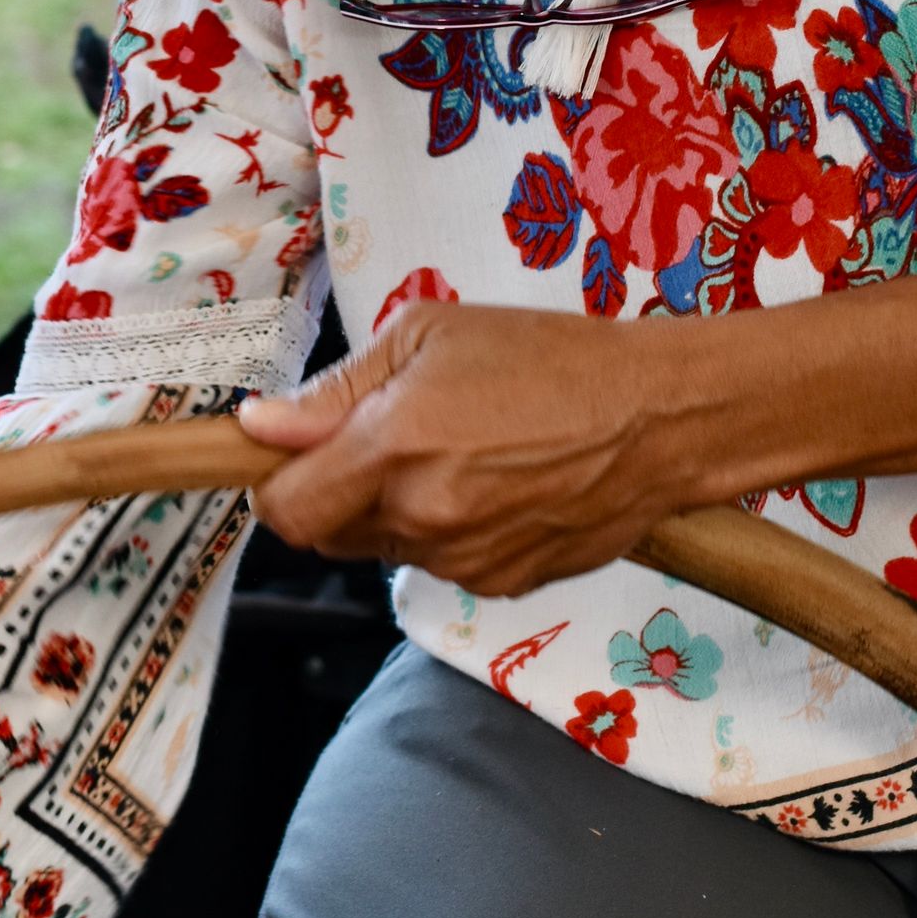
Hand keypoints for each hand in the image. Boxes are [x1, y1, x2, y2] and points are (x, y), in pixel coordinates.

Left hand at [239, 300, 696, 596]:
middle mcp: (422, 517)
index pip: (287, 510)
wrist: (656, 417)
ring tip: (459, 452)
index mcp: (394, 448)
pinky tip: (495, 484)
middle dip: (338, 492)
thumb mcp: (429, 334)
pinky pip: (444, 563)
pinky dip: (450, 532)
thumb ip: (337, 389)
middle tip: (388, 438)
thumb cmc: (548, 357)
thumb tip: (260, 426)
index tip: (291, 457)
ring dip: (397, 511)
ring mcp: (465, 560)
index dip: (277, 484)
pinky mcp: (504, 584)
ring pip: (388, 549)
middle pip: (330, 534)